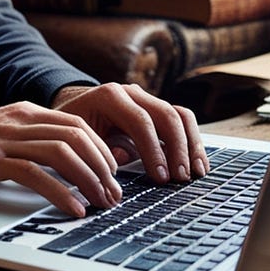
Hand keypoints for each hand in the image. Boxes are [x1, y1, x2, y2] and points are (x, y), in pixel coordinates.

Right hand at [0, 102, 126, 218]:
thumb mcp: (2, 136)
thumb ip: (30, 142)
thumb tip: (66, 164)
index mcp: (25, 111)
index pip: (78, 124)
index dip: (102, 150)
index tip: (113, 175)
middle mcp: (20, 119)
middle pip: (78, 136)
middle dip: (104, 167)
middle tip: (114, 194)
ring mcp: (5, 138)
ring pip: (63, 152)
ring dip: (90, 180)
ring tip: (101, 202)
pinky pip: (36, 174)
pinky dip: (62, 193)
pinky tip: (74, 209)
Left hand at [51, 83, 206, 185]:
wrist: (72, 109)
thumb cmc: (72, 128)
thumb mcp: (74, 138)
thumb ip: (95, 148)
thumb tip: (123, 158)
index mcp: (110, 96)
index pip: (140, 121)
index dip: (154, 150)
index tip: (161, 177)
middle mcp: (132, 93)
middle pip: (166, 115)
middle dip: (178, 149)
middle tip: (182, 178)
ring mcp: (147, 99)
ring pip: (180, 115)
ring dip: (192, 145)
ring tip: (198, 173)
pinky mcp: (156, 109)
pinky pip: (181, 120)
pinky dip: (192, 140)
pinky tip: (198, 163)